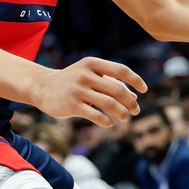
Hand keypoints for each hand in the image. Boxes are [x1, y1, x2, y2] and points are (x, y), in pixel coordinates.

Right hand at [32, 57, 147, 126]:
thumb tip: (134, 97)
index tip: (144, 90)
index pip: (121, 70)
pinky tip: (110, 124)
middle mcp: (86, 75)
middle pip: (117, 89)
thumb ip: (111, 83)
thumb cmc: (74, 81)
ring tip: (126, 118)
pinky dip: (105, 121)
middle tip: (136, 110)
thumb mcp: (91, 76)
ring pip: (108, 103)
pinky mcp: (71, 105)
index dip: (135, 80)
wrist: (43, 87)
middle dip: (130, 101)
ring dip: (121, 113)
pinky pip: (94, 115)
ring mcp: (78, 90)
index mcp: (93, 64)